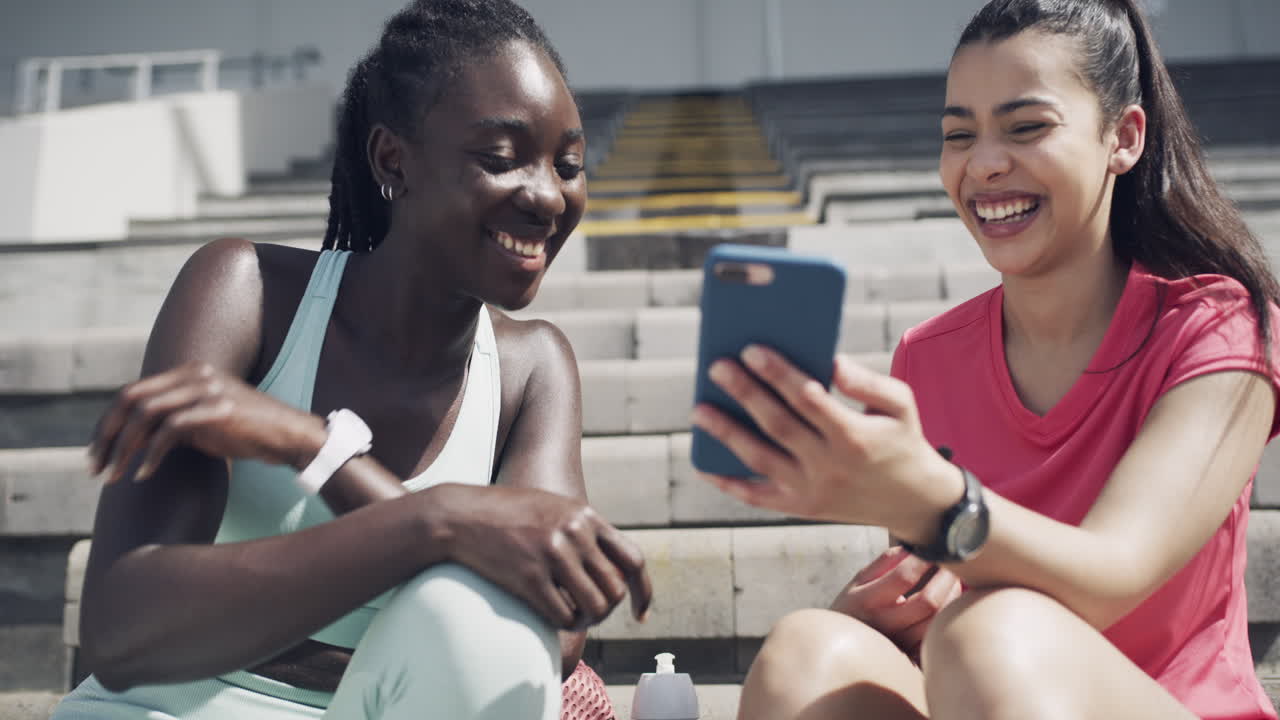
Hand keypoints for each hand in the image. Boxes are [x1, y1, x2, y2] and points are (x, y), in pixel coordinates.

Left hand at [89, 362, 324, 483]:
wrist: (287, 435)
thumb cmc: (245, 431)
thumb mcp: (201, 418)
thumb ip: (170, 417)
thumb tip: (128, 437)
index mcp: (187, 372)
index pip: (130, 392)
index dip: (107, 424)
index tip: (97, 453)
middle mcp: (194, 374)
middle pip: (131, 399)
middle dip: (107, 435)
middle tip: (96, 467)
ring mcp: (206, 389)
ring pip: (146, 415)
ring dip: (124, 449)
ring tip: (115, 476)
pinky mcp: (217, 410)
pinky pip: (169, 431)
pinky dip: (150, 455)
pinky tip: (144, 475)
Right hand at [430, 484, 651, 630]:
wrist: (460, 515)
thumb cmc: (506, 513)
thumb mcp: (553, 508)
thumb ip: (583, 529)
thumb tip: (610, 563)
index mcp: (585, 516)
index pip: (633, 560)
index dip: (643, 591)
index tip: (640, 613)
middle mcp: (574, 533)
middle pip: (615, 590)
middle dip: (607, 610)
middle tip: (590, 615)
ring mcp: (552, 555)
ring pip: (595, 607)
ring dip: (587, 621)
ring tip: (573, 618)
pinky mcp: (529, 576)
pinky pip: (563, 615)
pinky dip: (563, 624)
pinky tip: (552, 616)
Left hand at [691, 346, 960, 539]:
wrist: (914, 502)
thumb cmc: (901, 440)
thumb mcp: (901, 405)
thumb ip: (867, 382)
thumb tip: (830, 362)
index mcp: (854, 436)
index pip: (808, 398)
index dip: (778, 373)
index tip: (752, 349)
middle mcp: (830, 466)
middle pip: (777, 424)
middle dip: (745, 393)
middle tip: (717, 366)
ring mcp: (812, 491)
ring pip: (760, 459)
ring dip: (726, 434)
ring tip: (700, 409)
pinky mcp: (801, 508)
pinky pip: (756, 497)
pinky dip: (728, 482)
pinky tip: (703, 462)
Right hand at [830, 546, 961, 662]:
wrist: (843, 645)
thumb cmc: (854, 607)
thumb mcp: (859, 580)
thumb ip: (885, 562)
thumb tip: (915, 545)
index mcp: (867, 600)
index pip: (903, 577)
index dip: (925, 561)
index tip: (936, 548)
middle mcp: (884, 624)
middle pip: (928, 602)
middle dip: (947, 578)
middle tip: (954, 564)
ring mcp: (900, 643)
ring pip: (938, 620)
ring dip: (953, 596)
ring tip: (954, 580)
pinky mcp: (912, 655)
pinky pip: (939, 634)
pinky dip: (949, 615)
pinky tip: (951, 600)